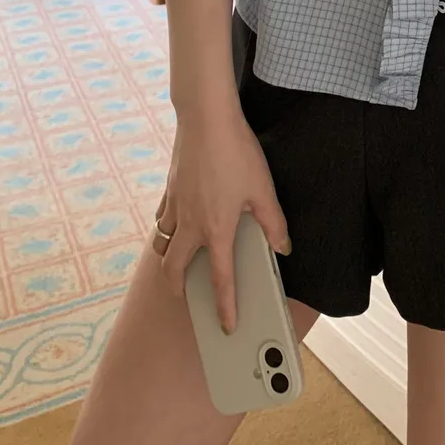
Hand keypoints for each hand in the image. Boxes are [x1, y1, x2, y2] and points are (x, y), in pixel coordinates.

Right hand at [153, 103, 289, 332]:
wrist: (206, 119)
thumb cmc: (236, 152)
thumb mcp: (263, 189)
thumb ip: (273, 222)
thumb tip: (283, 247)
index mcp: (216, 229)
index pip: (219, 279)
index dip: (224, 306)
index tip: (226, 326)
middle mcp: (190, 224)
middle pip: (173, 269)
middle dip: (178, 288)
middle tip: (187, 296)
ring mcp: (175, 206)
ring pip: (162, 244)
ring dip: (168, 258)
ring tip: (180, 261)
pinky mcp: (169, 188)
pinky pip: (162, 219)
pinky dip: (166, 228)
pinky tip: (178, 222)